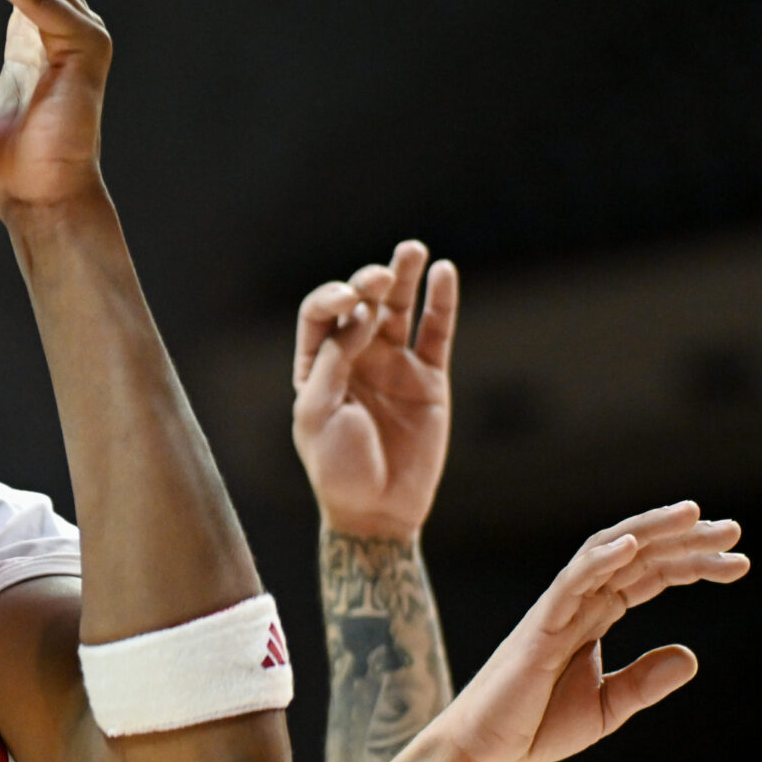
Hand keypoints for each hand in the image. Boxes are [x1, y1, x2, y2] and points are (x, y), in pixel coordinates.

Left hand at [292, 241, 457, 539]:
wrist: (378, 511)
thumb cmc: (337, 467)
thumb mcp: (318, 414)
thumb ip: (333, 361)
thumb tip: (361, 313)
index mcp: (317, 365)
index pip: (322, 314)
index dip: (333, 298)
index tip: (350, 303)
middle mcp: (355, 358)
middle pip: (361, 303)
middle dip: (368, 282)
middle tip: (380, 277)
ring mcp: (394, 366)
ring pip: (399, 310)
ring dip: (403, 277)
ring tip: (412, 250)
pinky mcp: (429, 379)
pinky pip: (436, 334)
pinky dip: (441, 303)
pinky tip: (444, 273)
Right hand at [441, 503, 747, 761]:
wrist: (485, 747)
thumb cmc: (535, 724)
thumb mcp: (607, 707)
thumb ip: (644, 680)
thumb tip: (691, 657)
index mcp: (595, 615)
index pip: (651, 575)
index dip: (693, 563)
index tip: (738, 562)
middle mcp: (580, 600)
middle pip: (639, 555)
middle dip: (687, 540)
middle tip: (734, 532)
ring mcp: (559, 607)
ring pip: (609, 551)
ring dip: (652, 530)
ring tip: (694, 515)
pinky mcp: (540, 625)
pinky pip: (571, 582)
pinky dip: (600, 559)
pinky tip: (632, 545)